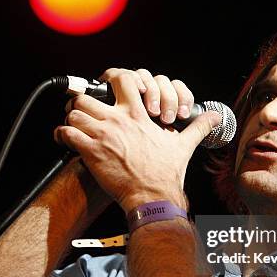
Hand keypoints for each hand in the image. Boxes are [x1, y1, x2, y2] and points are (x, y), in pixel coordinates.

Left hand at [54, 69, 220, 212]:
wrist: (154, 196)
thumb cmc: (165, 173)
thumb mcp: (184, 145)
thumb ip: (198, 127)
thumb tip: (215, 118)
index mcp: (138, 114)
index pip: (121, 79)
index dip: (108, 79)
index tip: (102, 86)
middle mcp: (118, 120)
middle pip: (87, 96)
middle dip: (81, 103)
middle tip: (82, 111)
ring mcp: (103, 135)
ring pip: (74, 112)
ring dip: (71, 119)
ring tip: (74, 127)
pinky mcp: (91, 152)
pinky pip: (66, 133)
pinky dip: (62, 136)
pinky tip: (66, 141)